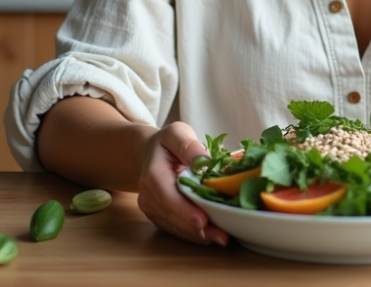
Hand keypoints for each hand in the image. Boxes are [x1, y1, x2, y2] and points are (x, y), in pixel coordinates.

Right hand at [136, 121, 228, 245]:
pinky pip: (177, 229)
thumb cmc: (167, 143)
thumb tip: (203, 161)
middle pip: (173, 216)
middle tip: (222, 235)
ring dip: (199, 235)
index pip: (167, 195)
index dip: (184, 210)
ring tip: (222, 238)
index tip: (202, 220)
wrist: (150, 153)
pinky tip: (213, 236)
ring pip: (176, 226)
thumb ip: (187, 145)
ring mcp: (153, 209)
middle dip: (197, 228)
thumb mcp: (177, 133)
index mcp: (152, 174)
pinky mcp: (160, 216)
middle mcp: (148, 196)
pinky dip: (194, 235)